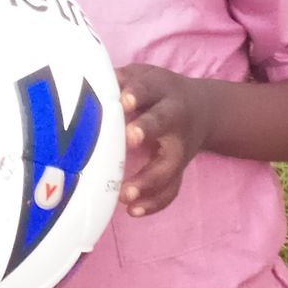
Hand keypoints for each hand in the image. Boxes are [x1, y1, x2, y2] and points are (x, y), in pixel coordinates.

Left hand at [118, 63, 211, 215]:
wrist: (203, 109)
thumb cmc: (157, 92)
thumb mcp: (143, 76)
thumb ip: (119, 79)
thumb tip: (84, 79)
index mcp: (162, 90)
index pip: (149, 88)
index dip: (137, 93)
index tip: (124, 100)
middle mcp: (175, 117)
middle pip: (164, 122)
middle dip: (148, 129)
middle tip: (130, 138)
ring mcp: (179, 146)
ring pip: (170, 165)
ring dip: (149, 181)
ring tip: (125, 195)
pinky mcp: (179, 169)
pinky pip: (172, 189)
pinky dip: (154, 202)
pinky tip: (133, 211)